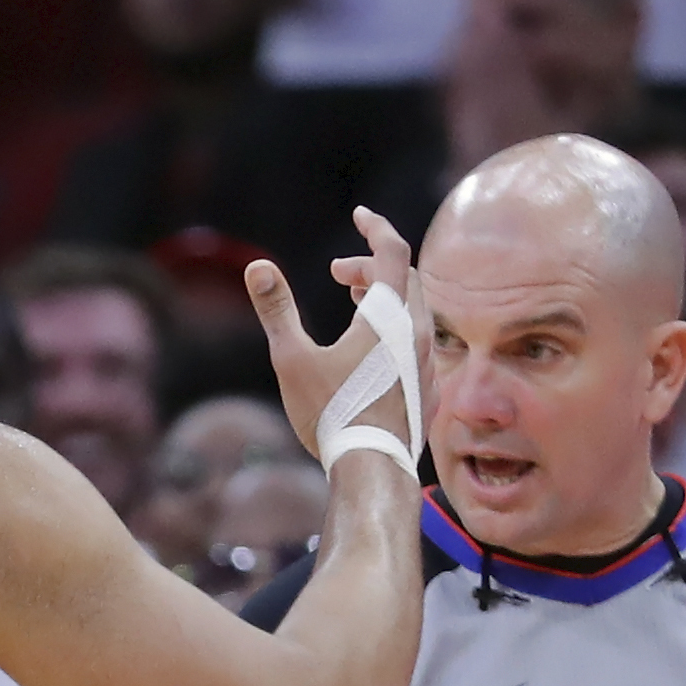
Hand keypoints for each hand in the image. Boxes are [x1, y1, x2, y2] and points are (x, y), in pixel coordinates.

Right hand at [249, 207, 424, 466]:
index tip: (359, 215)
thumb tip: (256, 268)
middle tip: (338, 273)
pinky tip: (376, 350)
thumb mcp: (293, 359)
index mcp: (389, 316)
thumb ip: (277, 310)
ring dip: (385, 297)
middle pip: (404, 277)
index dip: (375, 226)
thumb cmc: (332, 414)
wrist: (372, 470)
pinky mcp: (429, 390)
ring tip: (356, 303)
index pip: (392, 249)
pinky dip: (397, 330)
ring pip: (415, 310)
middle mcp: (417, 333)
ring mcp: (427, 363)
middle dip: (370, 265)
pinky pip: (419, 344)